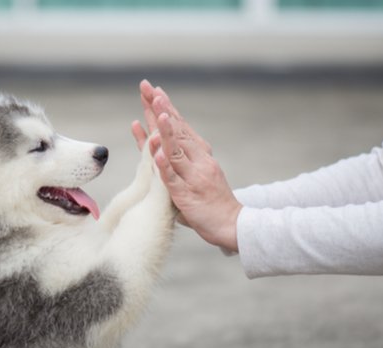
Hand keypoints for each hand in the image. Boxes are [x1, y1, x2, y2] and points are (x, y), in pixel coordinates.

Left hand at [132, 80, 242, 251]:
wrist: (232, 223)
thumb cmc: (210, 200)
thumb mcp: (195, 173)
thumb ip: (176, 159)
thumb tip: (157, 142)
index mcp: (199, 154)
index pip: (180, 126)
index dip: (166, 108)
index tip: (154, 90)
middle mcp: (198, 160)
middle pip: (176, 131)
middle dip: (161, 109)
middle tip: (150, 89)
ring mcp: (193, 176)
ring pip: (176, 150)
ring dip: (166, 131)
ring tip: (157, 112)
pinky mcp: (187, 195)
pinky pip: (173, 179)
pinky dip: (165, 166)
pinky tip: (157, 153)